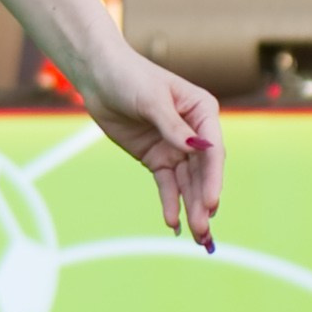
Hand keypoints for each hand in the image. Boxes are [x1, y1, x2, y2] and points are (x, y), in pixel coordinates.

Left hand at [78, 50, 222, 248]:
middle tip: (204, 230)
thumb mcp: (151, 99)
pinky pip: (167, 184)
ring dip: (192, 208)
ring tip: (197, 236)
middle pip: (203, 172)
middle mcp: (194, 132)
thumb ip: (172, 126)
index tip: (211, 202)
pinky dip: (171, 203)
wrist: (98, 75)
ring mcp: (175, 147)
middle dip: (204, 201)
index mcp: (202, 112)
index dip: (213, 179)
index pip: (212, 151)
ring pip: (187, 183)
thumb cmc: (129, 77)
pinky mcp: (156, 158)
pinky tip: (174, 223)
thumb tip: (195, 149)